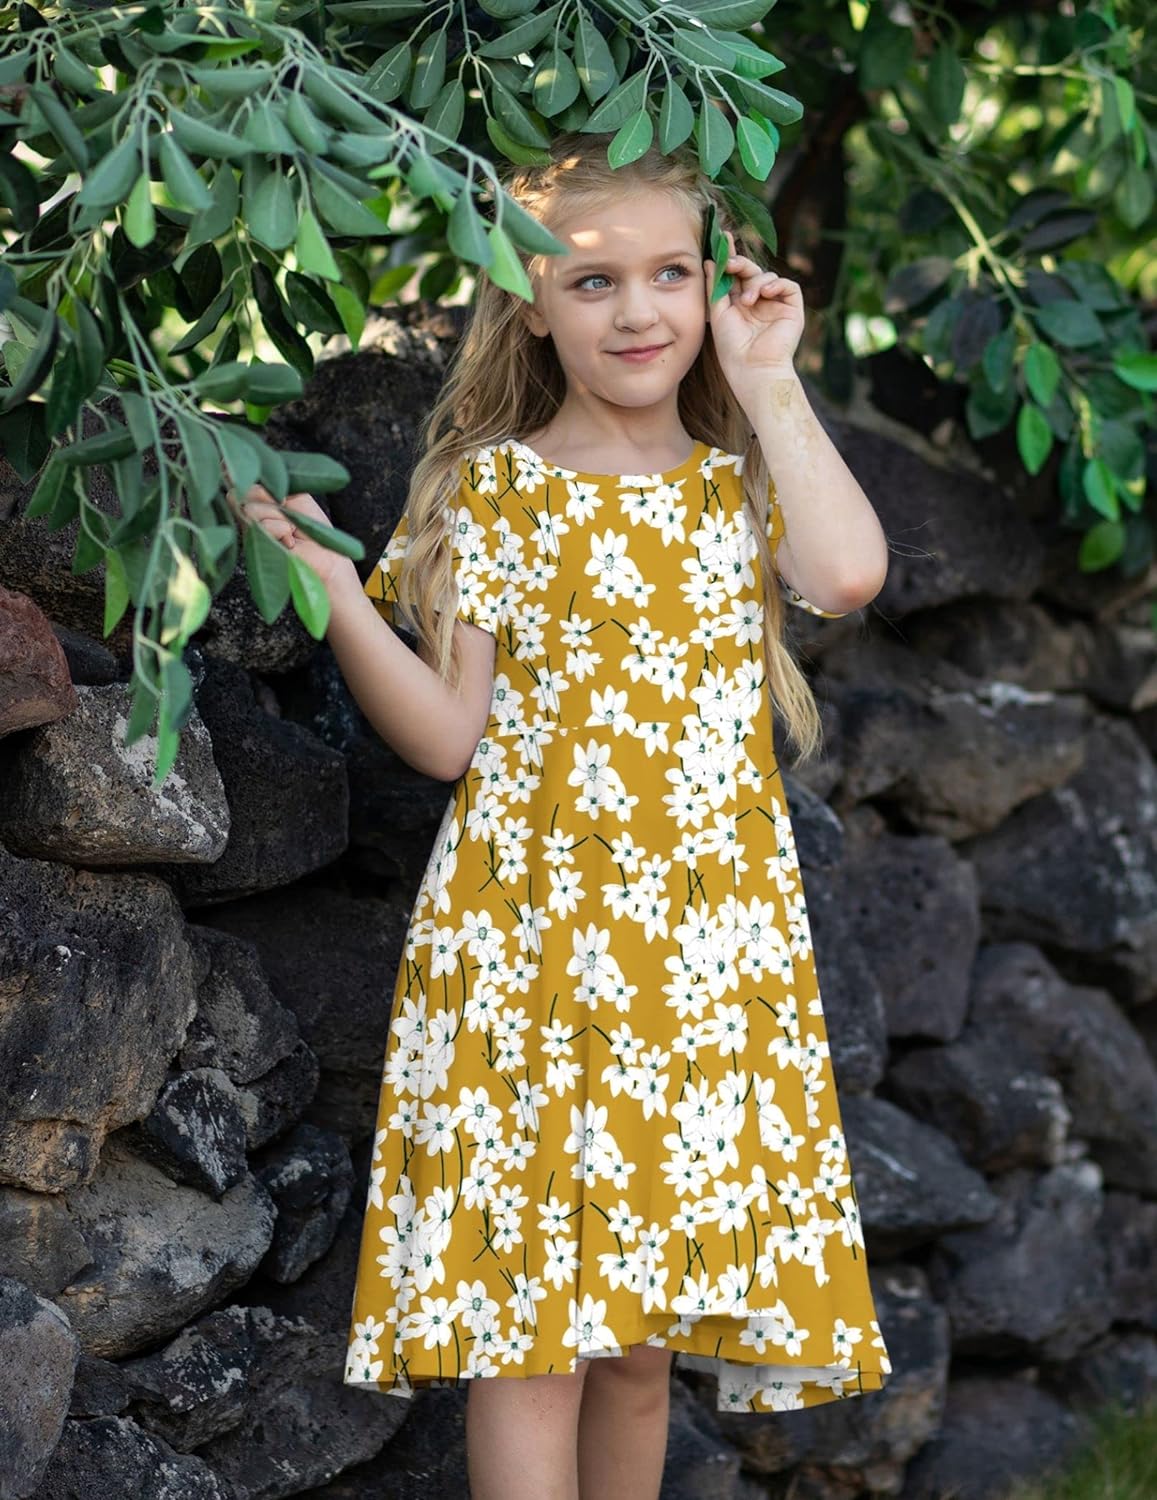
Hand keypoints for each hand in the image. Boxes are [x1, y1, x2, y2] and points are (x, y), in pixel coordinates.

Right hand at [226, 482, 349, 589]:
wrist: (326, 556)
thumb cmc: (312, 529)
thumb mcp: (295, 497)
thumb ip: (272, 487)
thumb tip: (246, 482)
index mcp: (256, 502)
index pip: (243, 482)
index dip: (262, 488)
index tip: (282, 499)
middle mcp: (247, 516)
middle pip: (245, 493)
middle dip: (274, 503)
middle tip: (288, 518)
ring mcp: (248, 531)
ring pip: (252, 509)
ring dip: (280, 519)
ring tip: (290, 531)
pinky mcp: (254, 545)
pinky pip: (262, 524)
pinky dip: (281, 530)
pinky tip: (288, 541)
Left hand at [704, 229, 803, 398]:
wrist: (752, 369)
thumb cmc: (732, 347)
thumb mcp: (718, 312)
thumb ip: (715, 286)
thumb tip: (709, 260)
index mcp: (739, 304)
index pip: (735, 274)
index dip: (730, 256)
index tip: (722, 238)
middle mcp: (757, 302)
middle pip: (751, 271)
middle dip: (741, 264)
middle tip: (730, 264)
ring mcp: (775, 305)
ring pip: (768, 276)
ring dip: (756, 282)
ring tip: (748, 301)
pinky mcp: (791, 309)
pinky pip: (788, 286)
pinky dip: (777, 284)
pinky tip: (766, 293)